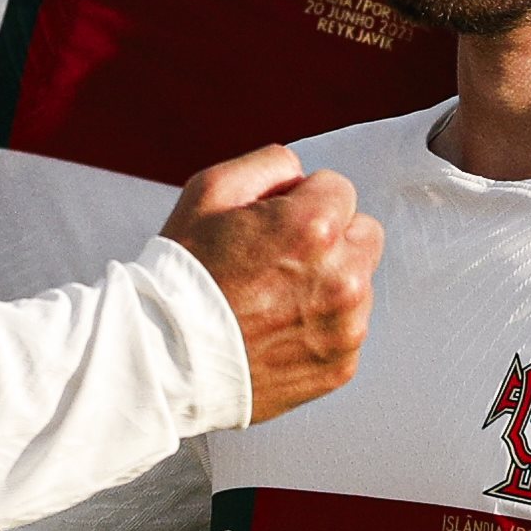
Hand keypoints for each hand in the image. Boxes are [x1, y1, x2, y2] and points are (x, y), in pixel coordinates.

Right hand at [165, 146, 379, 416]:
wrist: (165, 360)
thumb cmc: (182, 274)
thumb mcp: (210, 191)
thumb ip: (270, 165)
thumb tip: (303, 177)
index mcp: (314, 227)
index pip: (341, 190)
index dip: (303, 202)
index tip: (273, 226)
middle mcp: (343, 277)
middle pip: (364, 235)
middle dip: (332, 239)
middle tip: (282, 260)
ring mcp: (345, 327)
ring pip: (360, 284)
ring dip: (330, 284)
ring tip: (275, 300)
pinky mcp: (340, 365)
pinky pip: (347, 329)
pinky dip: (321, 328)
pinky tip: (280, 332)